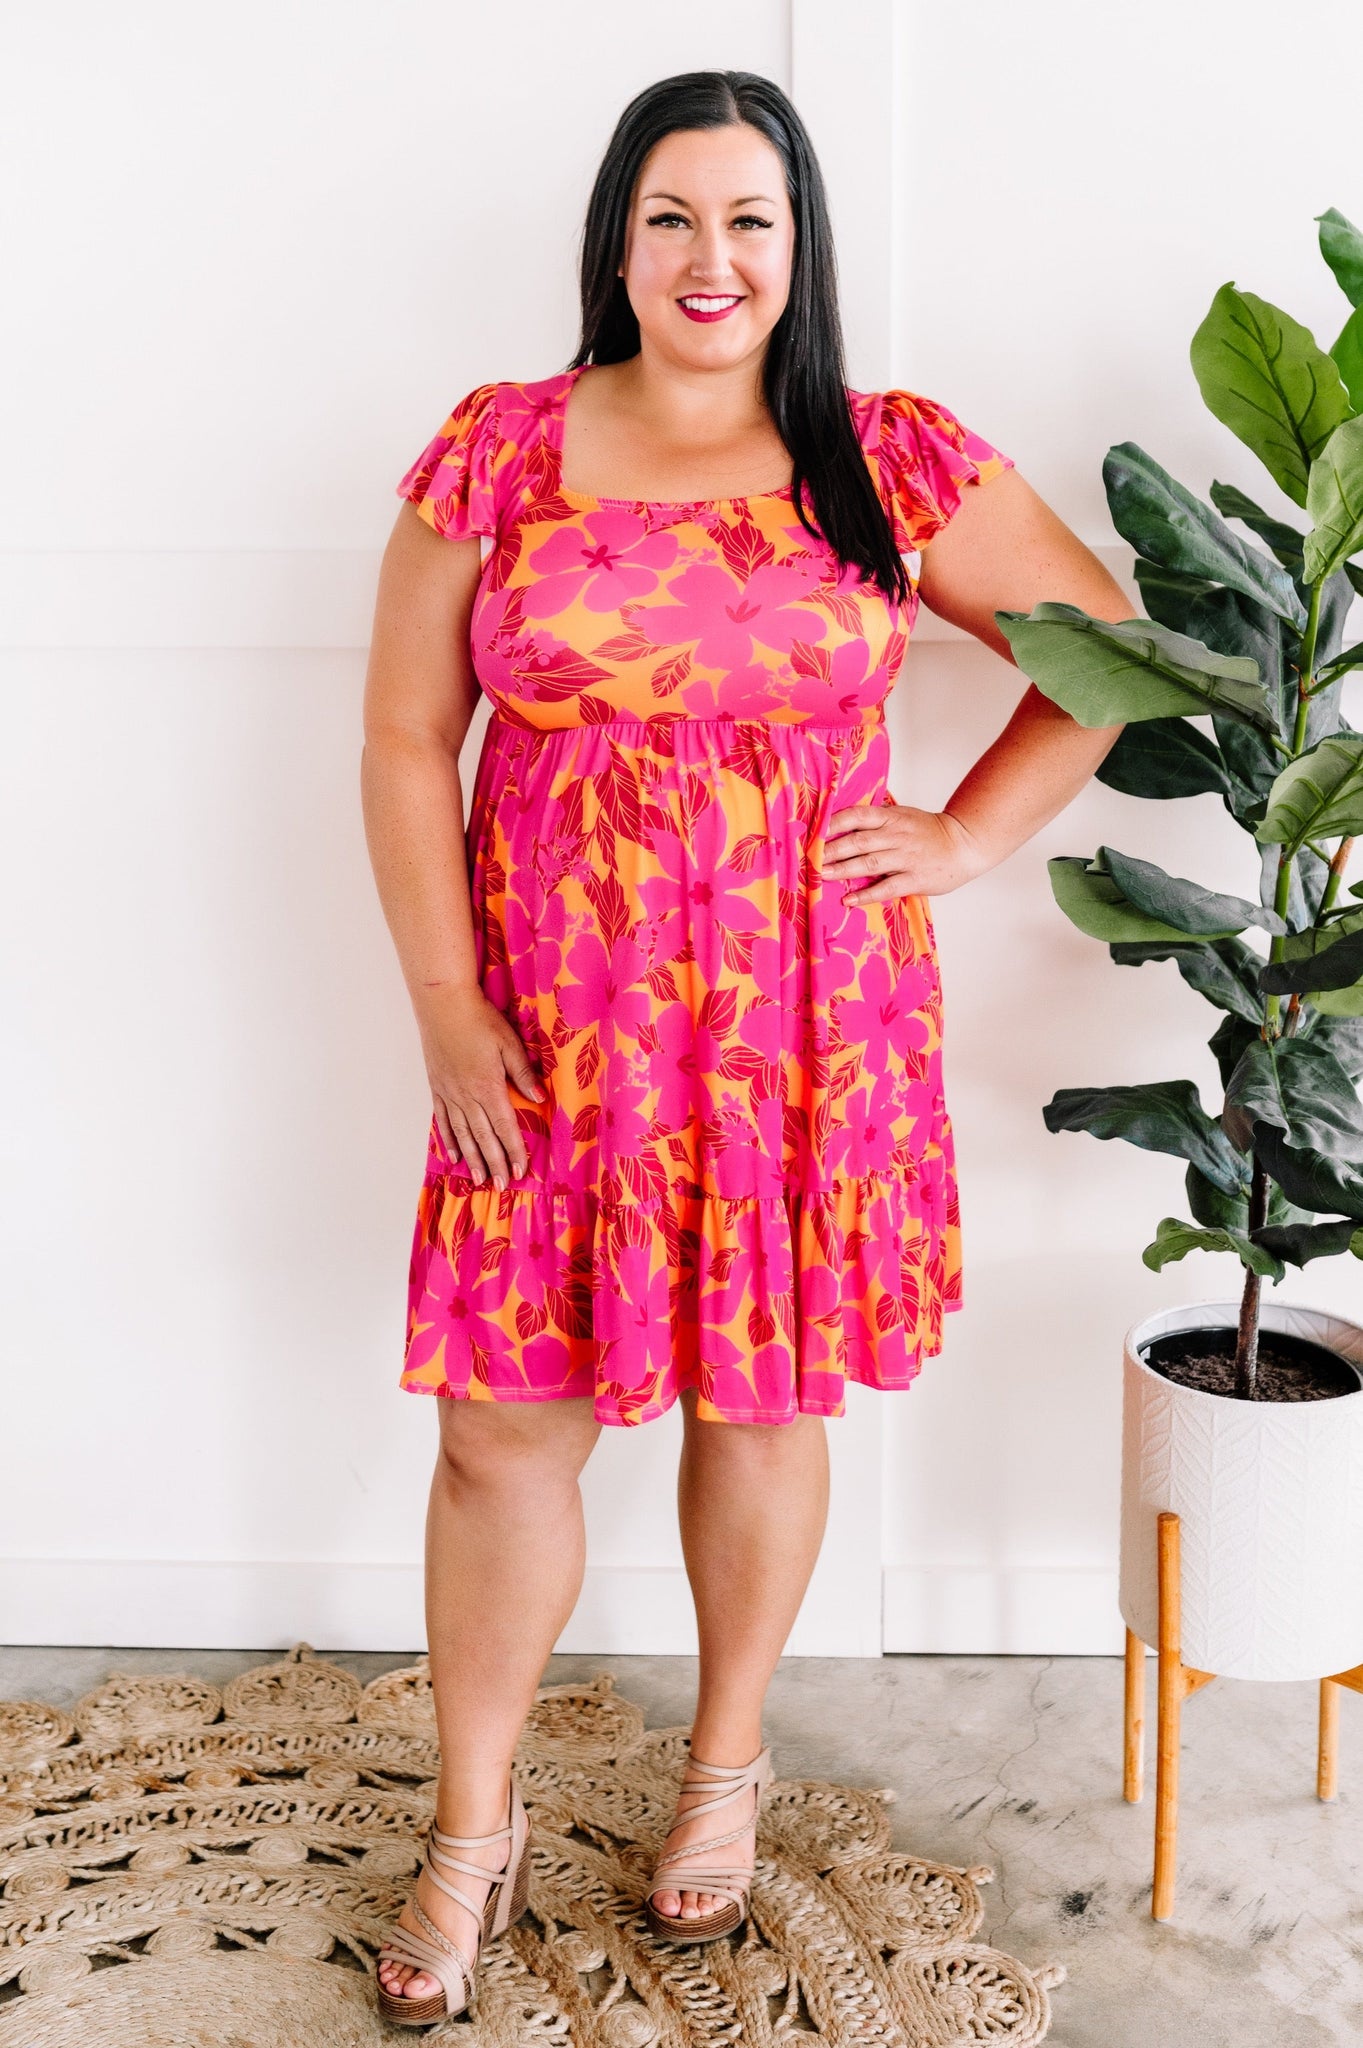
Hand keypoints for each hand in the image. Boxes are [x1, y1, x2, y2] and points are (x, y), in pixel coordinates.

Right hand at [416, 985, 544, 1189]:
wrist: (443, 1004)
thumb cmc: (480, 1020)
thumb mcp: (509, 1043)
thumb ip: (523, 1073)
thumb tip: (538, 1098)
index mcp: (488, 1087)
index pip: (505, 1127)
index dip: (514, 1150)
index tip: (522, 1170)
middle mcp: (467, 1096)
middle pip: (484, 1137)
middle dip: (495, 1163)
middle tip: (501, 1185)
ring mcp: (449, 1093)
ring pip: (463, 1134)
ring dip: (472, 1158)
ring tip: (478, 1179)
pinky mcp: (437, 1087)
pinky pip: (443, 1120)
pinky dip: (449, 1140)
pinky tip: (453, 1155)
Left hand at [821, 803, 988, 903]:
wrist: (965, 844)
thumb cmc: (930, 832)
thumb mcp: (903, 816)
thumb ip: (877, 820)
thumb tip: (842, 822)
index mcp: (891, 818)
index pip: (857, 816)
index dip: (834, 822)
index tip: (814, 832)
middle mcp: (896, 835)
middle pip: (858, 840)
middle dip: (831, 850)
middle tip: (810, 858)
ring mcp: (906, 857)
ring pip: (869, 862)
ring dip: (843, 870)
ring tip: (822, 876)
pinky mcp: (915, 878)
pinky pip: (887, 887)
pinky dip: (866, 894)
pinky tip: (849, 899)